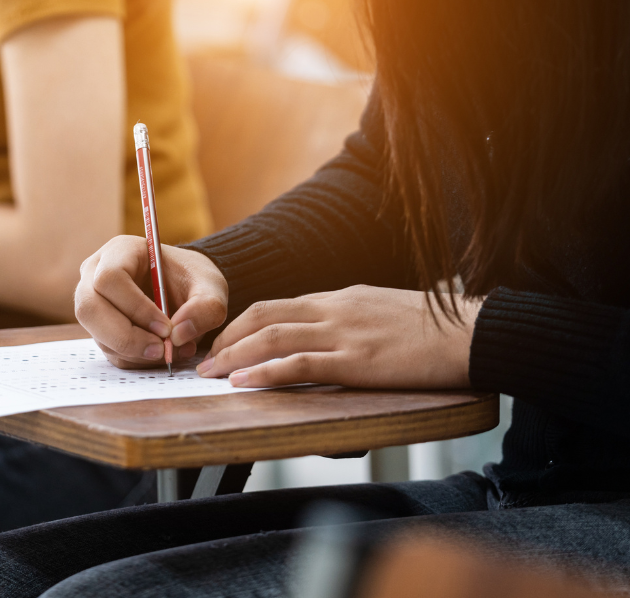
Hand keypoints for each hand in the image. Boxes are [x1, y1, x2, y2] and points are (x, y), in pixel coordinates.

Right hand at [75, 235, 228, 368]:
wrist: (185, 289)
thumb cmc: (192, 279)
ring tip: (170, 350)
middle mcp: (95, 275)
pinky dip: (137, 359)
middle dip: (127, 337)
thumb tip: (178, 335)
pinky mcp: (99, 329)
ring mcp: (93, 304)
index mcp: (119, 251)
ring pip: (98, 335)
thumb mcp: (211, 286)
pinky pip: (109, 351)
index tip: (166, 327)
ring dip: (135, 351)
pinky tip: (161, 351)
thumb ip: (205, 307)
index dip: (135, 307)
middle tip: (162, 350)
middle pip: (90, 309)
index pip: (110, 278)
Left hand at [197, 285, 480, 388]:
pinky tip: (245, 382)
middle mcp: (335, 308)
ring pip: (272, 337)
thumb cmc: (436, 330)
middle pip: (264, 316)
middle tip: (204, 359)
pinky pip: (300, 363)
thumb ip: (352, 322)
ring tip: (211, 374)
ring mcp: (344, 332)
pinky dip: (265, 371)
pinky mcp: (357, 359)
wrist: (474, 332)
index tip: (223, 342)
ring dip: (235, 356)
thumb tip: (329, 339)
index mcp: (341, 297)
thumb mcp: (384, 314)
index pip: (277, 306)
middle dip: (227, 338)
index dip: (242, 324)